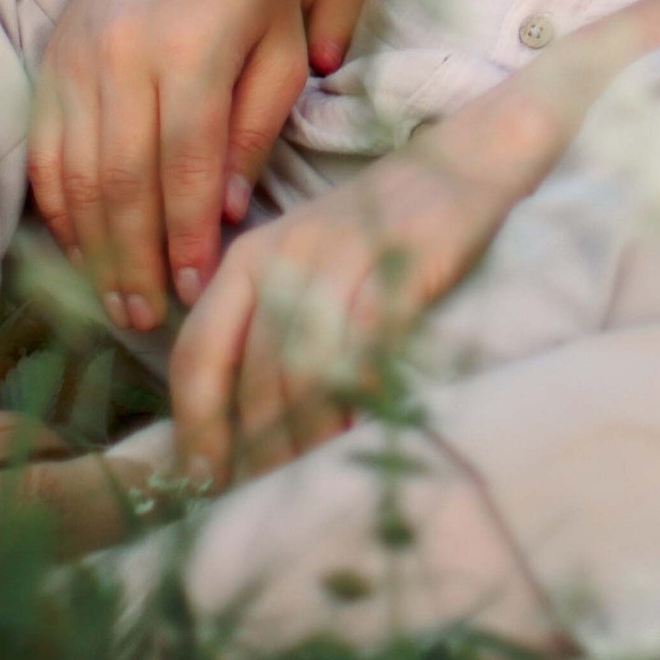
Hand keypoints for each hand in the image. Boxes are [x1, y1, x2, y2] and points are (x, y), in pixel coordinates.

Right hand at [25, 0, 303, 326]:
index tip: (193, 288)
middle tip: (146, 316)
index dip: (184, 234)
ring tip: (115, 299)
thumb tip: (224, 213)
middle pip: (121, 179)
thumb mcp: (280, 45)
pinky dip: (60, 209)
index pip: (183, 162)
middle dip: (133, 257)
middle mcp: (125, 54)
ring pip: (75, 174)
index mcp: (191, 47)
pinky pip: (44, 153)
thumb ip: (256, 127)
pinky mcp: (51, 62)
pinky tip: (81, 249)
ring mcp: (78, 58)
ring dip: (93, 247)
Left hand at [169, 128, 519, 487]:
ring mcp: (344, 256)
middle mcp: (285, 255)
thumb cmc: (376, 231)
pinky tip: (358, 431)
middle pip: (253, 372)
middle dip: (256, 446)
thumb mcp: (301, 266)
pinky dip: (357, 396)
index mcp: (247, 258)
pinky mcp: (401, 264)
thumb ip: (262, 327)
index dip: (196, 425)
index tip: (202, 481)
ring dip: (305, 435)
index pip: (198, 352)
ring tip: (311, 479)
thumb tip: (231, 430)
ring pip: (305, 367)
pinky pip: (365, 345)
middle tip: (266, 497)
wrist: (463, 162)